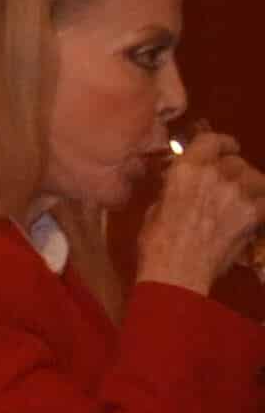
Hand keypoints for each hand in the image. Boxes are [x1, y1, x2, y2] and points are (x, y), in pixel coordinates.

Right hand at [135, 130, 264, 295]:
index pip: (212, 140)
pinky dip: (260, 204)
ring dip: (250, 186)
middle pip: (236, 161)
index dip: (222, 143)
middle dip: (233, 171)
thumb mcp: (157, 207)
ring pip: (255, 178)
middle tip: (229, 184)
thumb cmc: (157, 244)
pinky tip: (254, 213)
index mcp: (187, 169)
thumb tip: (183, 184)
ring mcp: (237, 193)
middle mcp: (214, 174)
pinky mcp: (252, 213)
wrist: (177, 272)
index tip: (226, 148)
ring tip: (243, 199)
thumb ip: (176, 188)